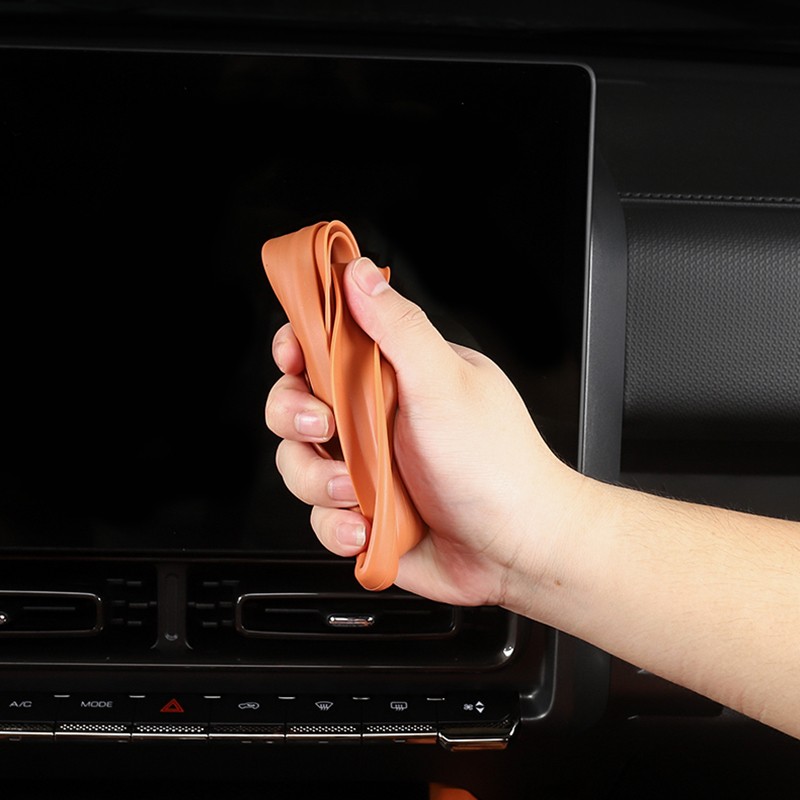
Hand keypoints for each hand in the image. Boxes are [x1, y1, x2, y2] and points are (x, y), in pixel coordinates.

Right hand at [265, 257, 585, 608]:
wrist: (515, 550)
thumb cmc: (497, 464)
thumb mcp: (444, 383)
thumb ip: (398, 327)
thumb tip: (360, 273)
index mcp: (395, 376)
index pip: (329, 344)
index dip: (298, 346)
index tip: (292, 356)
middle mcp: (376, 419)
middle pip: (296, 402)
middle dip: (295, 416)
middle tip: (324, 426)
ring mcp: (367, 468)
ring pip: (298, 463)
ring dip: (318, 481)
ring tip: (358, 493)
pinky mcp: (363, 514)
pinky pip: (319, 516)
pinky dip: (336, 526)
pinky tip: (367, 527)